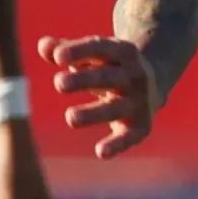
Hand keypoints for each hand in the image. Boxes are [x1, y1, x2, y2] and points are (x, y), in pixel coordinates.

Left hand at [40, 33, 157, 157]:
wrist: (153, 82)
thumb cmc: (108, 66)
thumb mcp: (91, 54)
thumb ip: (65, 50)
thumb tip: (44, 46)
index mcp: (122, 52)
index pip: (100, 48)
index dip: (79, 51)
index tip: (57, 57)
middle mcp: (134, 75)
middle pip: (108, 77)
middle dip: (85, 80)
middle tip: (59, 84)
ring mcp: (139, 101)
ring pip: (117, 108)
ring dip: (94, 113)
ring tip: (70, 117)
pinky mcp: (141, 124)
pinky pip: (130, 136)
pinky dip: (118, 144)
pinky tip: (100, 152)